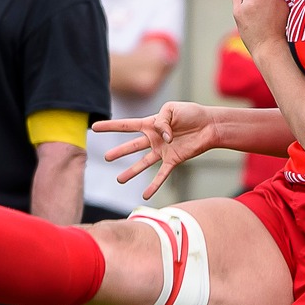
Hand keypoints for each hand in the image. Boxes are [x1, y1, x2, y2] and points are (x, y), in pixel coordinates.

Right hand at [98, 99, 218, 198]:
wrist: (210, 125)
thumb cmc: (192, 113)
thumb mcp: (172, 109)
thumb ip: (162, 121)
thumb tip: (162, 137)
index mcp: (151, 123)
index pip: (126, 126)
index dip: (110, 126)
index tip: (95, 127)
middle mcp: (154, 139)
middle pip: (132, 146)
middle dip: (119, 152)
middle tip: (107, 157)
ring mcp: (163, 151)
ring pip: (143, 163)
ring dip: (131, 172)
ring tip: (120, 180)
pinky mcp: (173, 160)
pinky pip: (161, 175)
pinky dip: (154, 185)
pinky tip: (145, 195)